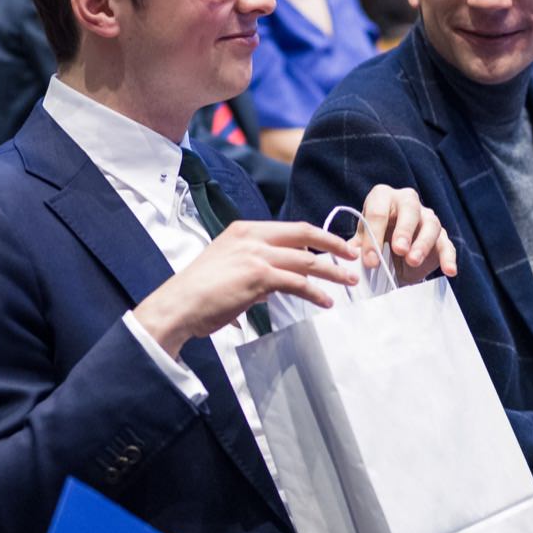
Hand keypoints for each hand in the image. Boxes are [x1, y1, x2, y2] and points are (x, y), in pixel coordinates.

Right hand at [133, 221, 359, 356]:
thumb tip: (272, 282)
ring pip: (306, 259)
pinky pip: (297, 283)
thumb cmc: (199, 292)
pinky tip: (326, 301)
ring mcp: (256, 255)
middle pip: (304, 235)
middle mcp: (252, 237)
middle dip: (334, 245)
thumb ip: (252, 265)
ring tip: (348, 281)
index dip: (318, 235)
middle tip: (353, 255)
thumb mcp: (226, 264)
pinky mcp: (259, 277)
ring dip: (332, 272)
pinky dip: (315, 292)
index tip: (335, 245)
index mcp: (244, 230)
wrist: (179, 304)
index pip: (290, 227)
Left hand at [357, 184, 457, 284]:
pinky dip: (448, 257)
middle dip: (404, 230)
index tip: (370, 261)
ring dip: (423, 243)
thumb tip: (348, 255)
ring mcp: (426, 217)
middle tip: (399, 250)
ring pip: (431, 224)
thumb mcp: (362, 242)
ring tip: (413, 261)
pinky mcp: (441, 236)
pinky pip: (447, 244)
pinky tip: (449, 271)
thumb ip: (356, 246)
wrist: (392, 255)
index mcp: (382, 197)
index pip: (378, 211)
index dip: (374, 236)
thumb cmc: (374, 241)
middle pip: (410, 209)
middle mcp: (407, 201)